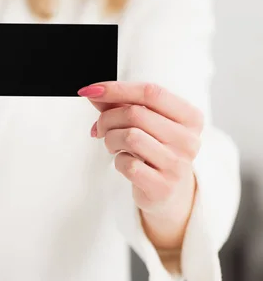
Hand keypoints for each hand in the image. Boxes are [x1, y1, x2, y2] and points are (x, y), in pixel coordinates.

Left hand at [78, 82, 201, 250]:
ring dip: (110, 139)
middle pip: (136, 113)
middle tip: (101, 128)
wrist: (169, 192)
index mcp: (189, 117)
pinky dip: (117, 160)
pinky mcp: (162, 186)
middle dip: (107, 118)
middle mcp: (188, 140)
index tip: (91, 90)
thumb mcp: (144, 123)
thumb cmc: (154, 150)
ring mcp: (177, 164)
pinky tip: (123, 161)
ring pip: (129, 136)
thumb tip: (94, 92)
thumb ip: (120, 104)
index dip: (117, 88)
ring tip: (112, 145)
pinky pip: (127, 164)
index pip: (151, 93)